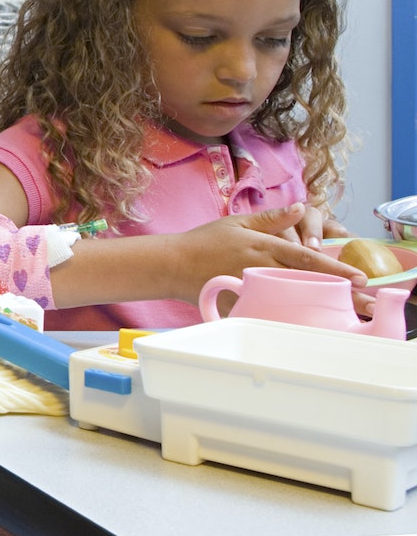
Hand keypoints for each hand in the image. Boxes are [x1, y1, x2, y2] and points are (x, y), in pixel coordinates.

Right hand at [173, 204, 361, 303]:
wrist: (171, 264)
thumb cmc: (203, 241)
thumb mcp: (237, 222)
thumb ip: (271, 218)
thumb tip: (300, 208)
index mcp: (263, 245)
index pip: (307, 258)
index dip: (335, 267)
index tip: (359, 278)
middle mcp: (260, 266)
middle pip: (307, 281)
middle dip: (338, 290)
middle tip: (365, 301)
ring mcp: (250, 287)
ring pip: (292, 298)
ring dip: (320, 306)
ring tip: (344, 315)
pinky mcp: (239, 304)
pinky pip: (267, 312)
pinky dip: (287, 319)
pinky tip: (306, 327)